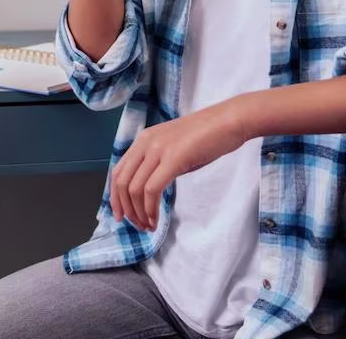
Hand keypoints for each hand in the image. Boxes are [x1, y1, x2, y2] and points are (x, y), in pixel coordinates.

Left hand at [110, 101, 247, 231]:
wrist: (229, 120)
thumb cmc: (208, 136)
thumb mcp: (174, 148)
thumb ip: (159, 164)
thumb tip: (150, 191)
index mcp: (143, 139)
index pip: (118, 171)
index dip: (116, 197)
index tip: (121, 215)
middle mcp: (145, 142)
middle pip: (122, 182)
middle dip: (126, 209)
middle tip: (137, 225)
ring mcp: (158, 149)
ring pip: (134, 188)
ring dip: (139, 213)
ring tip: (149, 225)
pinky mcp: (173, 158)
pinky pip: (152, 189)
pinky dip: (150, 209)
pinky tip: (156, 219)